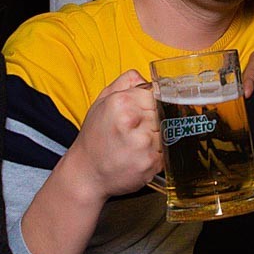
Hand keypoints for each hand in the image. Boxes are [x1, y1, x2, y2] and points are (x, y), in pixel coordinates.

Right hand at [65, 69, 162, 199]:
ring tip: (137, 144)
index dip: (151, 105)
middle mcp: (131, 120)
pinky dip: (158, 154)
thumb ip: (127, 83)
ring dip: (158, 138)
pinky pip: (168, 152)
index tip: (143, 114)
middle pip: (164, 113)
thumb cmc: (95, 138)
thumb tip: (150, 79)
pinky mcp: (151, 163)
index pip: (155, 94)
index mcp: (120, 102)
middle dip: (155, 122)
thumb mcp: (102, 102)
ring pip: (168, 132)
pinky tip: (140, 156)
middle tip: (136, 132)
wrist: (86, 173)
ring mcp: (142, 143)